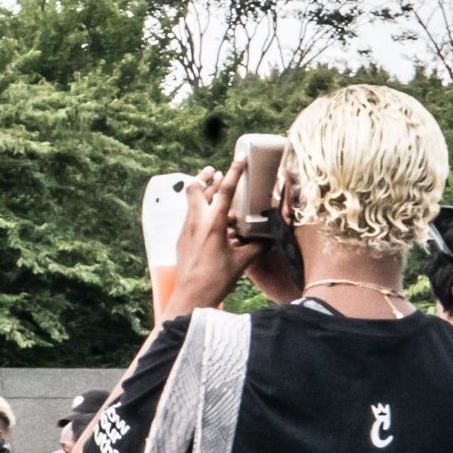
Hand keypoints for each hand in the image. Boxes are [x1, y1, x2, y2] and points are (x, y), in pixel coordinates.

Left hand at [164, 167, 250, 315]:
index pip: (225, 191)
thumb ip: (256, 246)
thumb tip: (270, 237)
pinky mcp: (181, 236)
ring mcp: (186, 228)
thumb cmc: (218, 278)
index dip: (234, 172)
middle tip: (217, 171)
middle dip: (206, 176)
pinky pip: (191, 215)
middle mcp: (196, 221)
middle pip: (196, 187)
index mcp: (213, 223)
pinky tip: (212, 217)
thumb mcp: (242, 261)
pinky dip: (200, 208)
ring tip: (214, 187)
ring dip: (203, 191)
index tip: (240, 158)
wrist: (191, 293)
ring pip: (191, 200)